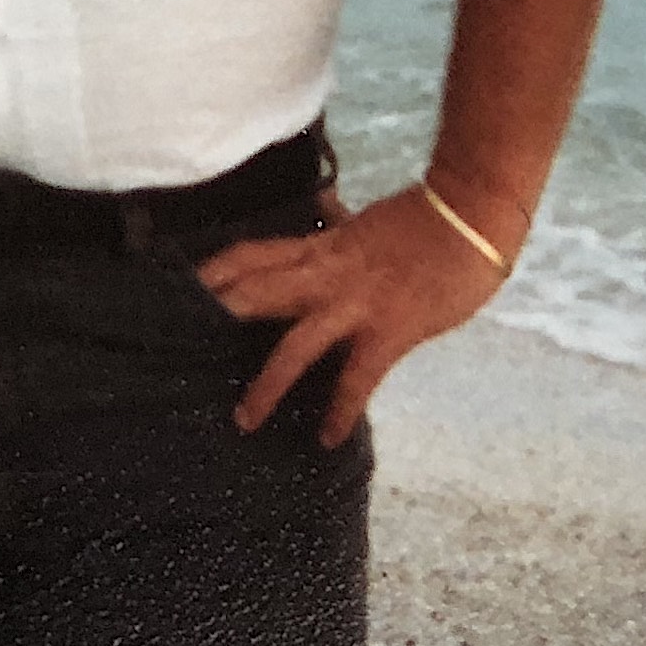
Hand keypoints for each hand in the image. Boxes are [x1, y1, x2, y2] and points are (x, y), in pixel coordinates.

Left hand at [195, 183, 514, 447]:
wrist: (471, 217)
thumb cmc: (427, 219)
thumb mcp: (369, 220)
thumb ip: (341, 223)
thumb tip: (325, 206)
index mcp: (322, 248)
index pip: (254, 254)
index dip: (216, 269)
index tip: (177, 284)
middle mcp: (327, 275)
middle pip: (258, 292)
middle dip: (218, 317)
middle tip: (175, 344)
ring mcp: (356, 304)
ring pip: (295, 345)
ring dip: (267, 384)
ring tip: (243, 420)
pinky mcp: (389, 332)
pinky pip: (357, 378)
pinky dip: (340, 410)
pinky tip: (327, 439)